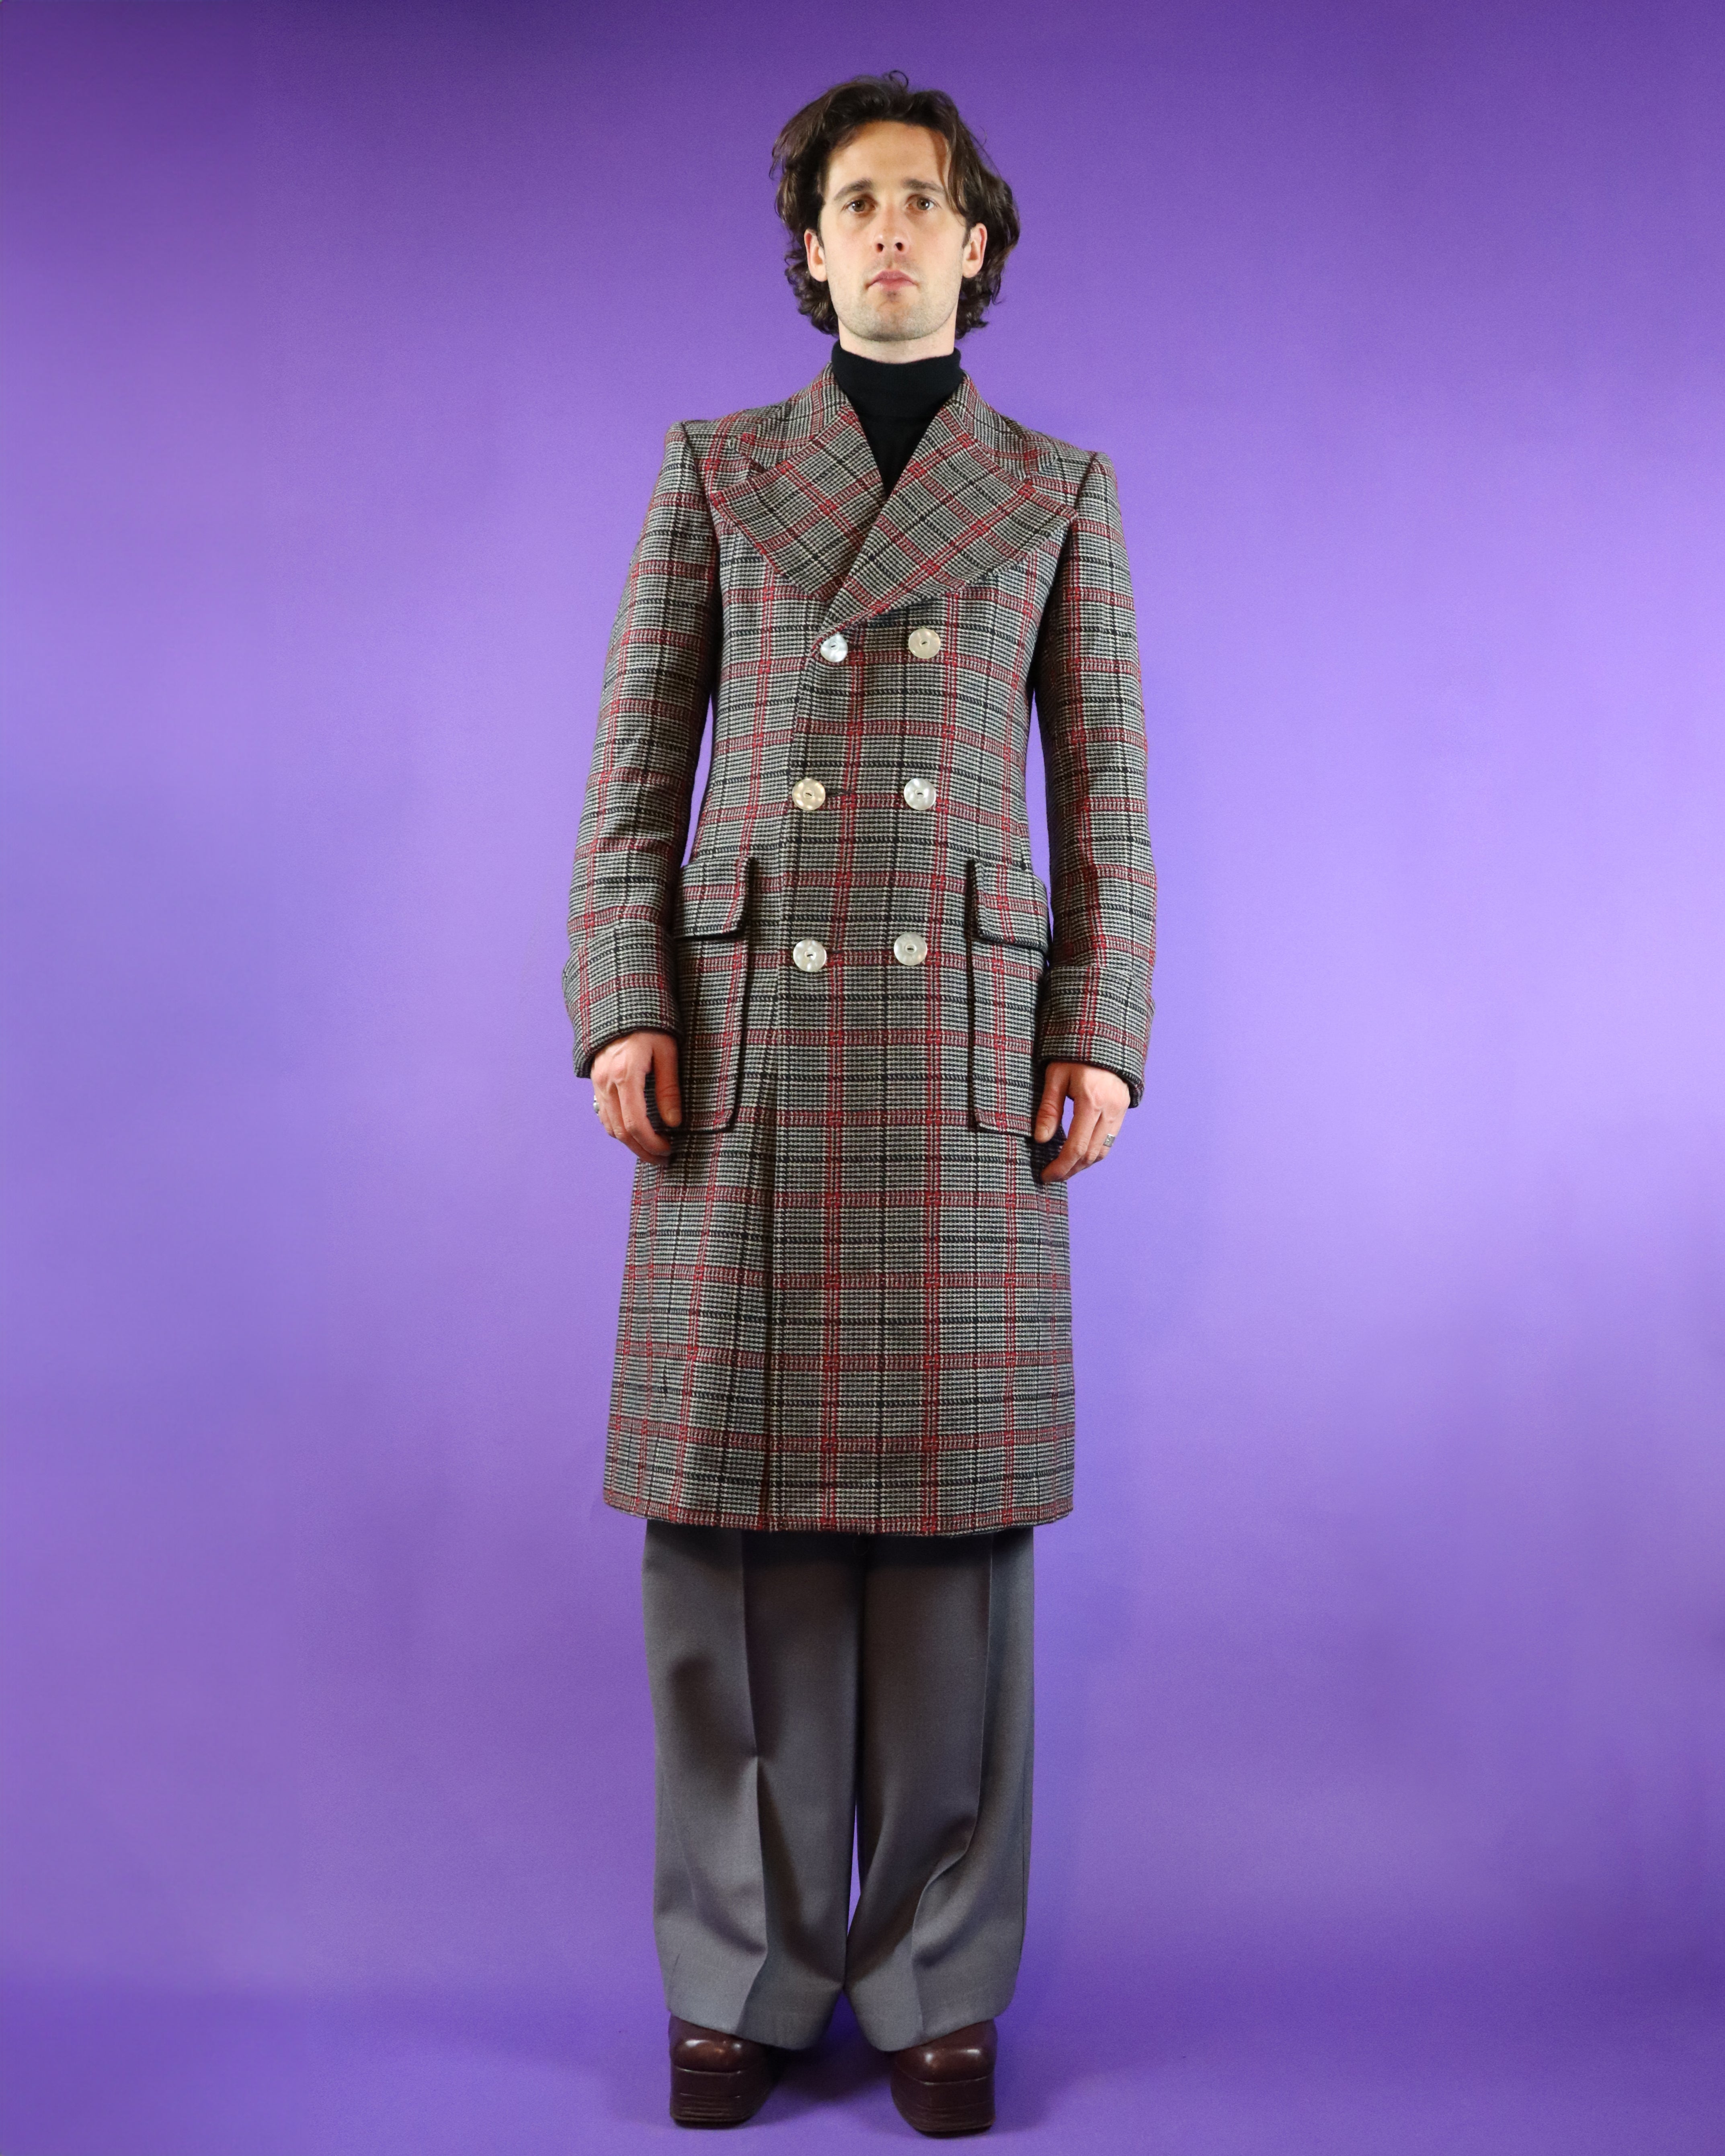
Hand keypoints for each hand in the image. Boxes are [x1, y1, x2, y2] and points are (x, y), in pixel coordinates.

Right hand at [591, 1030, 681, 1163]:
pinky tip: (636, 1132)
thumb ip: (669, 1089)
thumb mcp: (668, 1053)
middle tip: (662, 1158)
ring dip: (629, 1143)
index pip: (636, 1124)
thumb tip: (674, 1123)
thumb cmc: (652, 1026)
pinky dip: (618, 1129)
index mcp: (625, 1074)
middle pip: (620, 1131)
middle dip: (642, 1150)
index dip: (652, 1144)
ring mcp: (597, 1082)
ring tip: (651, 1149)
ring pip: (609, 1126)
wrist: (623, 1006)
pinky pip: (603, 1114)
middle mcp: (606, 1081)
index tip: (668, 1151)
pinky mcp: (596, 1081)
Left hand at [1033, 1062, 1128, 1181]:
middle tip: (1052, 1176)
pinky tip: (1078, 1152)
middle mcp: (1110, 1108)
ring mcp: (1120, 1109)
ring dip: (1083, 1164)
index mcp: (1091, 1100)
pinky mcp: (1123, 1108)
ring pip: (1103, 1150)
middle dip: (1071, 1170)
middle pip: (1091, 1154)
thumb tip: (1042, 1140)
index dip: (1061, 1166)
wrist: (1103, 1036)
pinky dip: (1094, 1151)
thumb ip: (1049, 1109)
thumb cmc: (1073, 1053)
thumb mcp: (1055, 1076)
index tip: (1046, 1175)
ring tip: (1064, 1168)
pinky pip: (1109, 1139)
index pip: (1076, 1146)